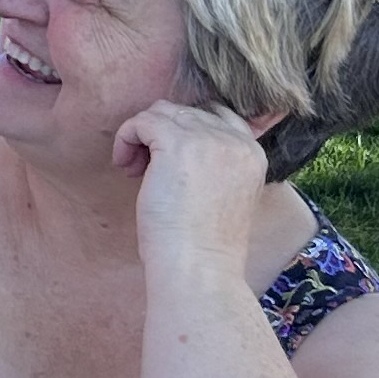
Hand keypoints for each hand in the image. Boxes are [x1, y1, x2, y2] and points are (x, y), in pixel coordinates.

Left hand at [113, 96, 273, 278]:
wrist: (199, 265)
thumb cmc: (204, 243)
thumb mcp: (224, 194)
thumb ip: (215, 164)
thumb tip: (174, 143)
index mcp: (252, 153)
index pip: (217, 116)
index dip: (185, 132)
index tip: (169, 163)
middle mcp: (235, 140)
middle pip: (185, 112)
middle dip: (161, 136)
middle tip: (147, 171)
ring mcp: (208, 138)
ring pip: (162, 112)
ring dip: (142, 136)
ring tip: (137, 171)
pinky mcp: (177, 142)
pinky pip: (141, 121)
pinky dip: (126, 138)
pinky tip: (126, 167)